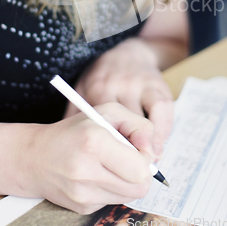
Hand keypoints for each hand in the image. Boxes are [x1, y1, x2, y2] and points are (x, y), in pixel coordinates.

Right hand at [30, 103, 153, 214]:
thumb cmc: (77, 129)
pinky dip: (112, 188)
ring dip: (127, 181)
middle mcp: (86, 171)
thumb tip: (153, 153)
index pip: (140, 168)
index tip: (138, 149)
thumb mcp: (109, 112)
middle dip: (141, 173)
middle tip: (130, 158)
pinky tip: (97, 174)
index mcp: (94, 142)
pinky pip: (112, 201)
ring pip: (128, 197)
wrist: (36, 156)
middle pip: (139, 187)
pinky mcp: (81, 207)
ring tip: (112, 164)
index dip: (146, 159)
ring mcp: (82, 194)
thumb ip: (139, 125)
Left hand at [65, 38, 173, 158]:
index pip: (101, 125)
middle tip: (129, 173)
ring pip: (146, 121)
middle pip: (124, 126)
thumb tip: (63, 148)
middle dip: (128, 153)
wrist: (128, 52)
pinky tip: (159, 145)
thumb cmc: (102, 77)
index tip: (107, 168)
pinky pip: (163, 112)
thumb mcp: (82, 89)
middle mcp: (119, 86)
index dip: (106, 150)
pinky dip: (163, 132)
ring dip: (148, 146)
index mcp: (97, 89)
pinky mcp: (158, 86)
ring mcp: (140, 85)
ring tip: (147, 162)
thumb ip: (73, 114)